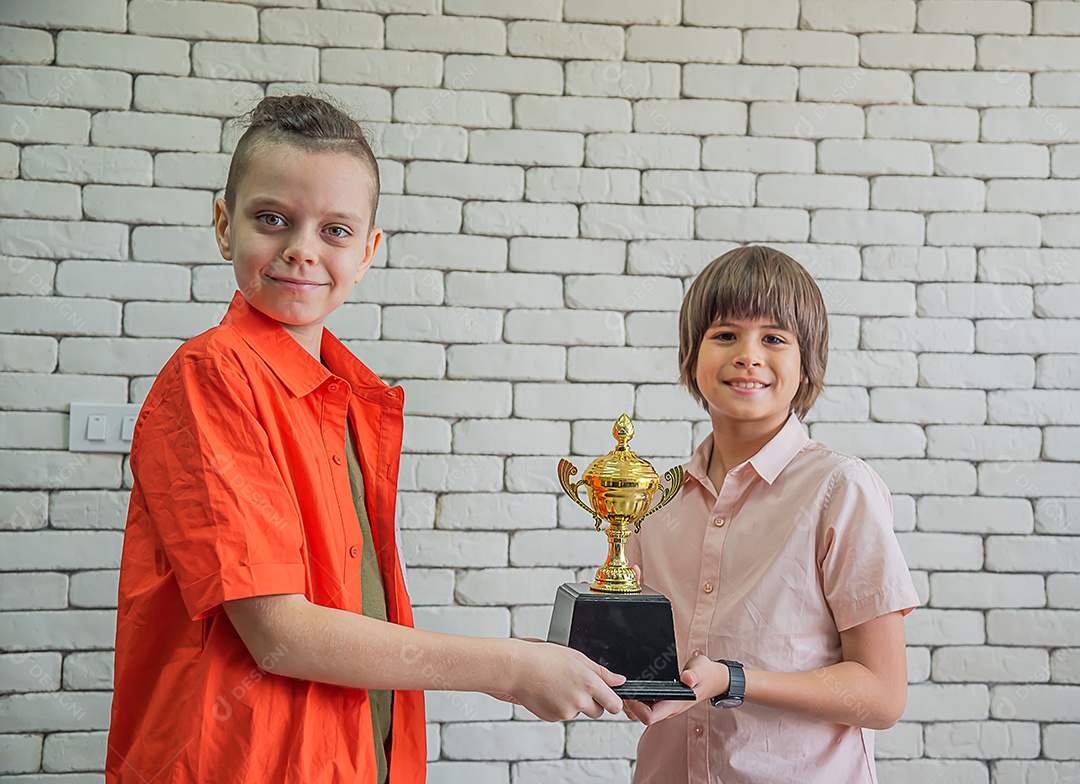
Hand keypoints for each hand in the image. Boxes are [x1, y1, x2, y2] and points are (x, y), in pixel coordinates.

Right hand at [505, 639, 625, 721]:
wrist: (518, 668)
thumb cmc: (545, 658)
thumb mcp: (578, 658)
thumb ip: (602, 672)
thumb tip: (619, 681)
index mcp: (589, 683)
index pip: (614, 705)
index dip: (613, 702)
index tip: (609, 699)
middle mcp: (580, 700)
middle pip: (598, 712)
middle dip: (593, 703)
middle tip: (578, 687)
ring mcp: (566, 711)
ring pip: (579, 712)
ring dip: (574, 704)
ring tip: (559, 685)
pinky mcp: (553, 717)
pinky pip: (563, 715)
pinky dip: (559, 707)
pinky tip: (550, 692)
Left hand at [623, 655, 728, 725]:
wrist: (712, 678)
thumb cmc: (706, 675)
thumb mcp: (701, 670)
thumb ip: (694, 675)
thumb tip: (686, 679)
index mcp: (674, 705)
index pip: (649, 717)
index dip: (636, 708)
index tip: (631, 693)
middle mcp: (667, 708)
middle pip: (640, 717)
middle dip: (628, 705)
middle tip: (622, 687)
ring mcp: (663, 706)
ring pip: (639, 712)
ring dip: (630, 702)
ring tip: (625, 686)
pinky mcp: (661, 701)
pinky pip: (643, 704)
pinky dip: (635, 697)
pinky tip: (633, 685)